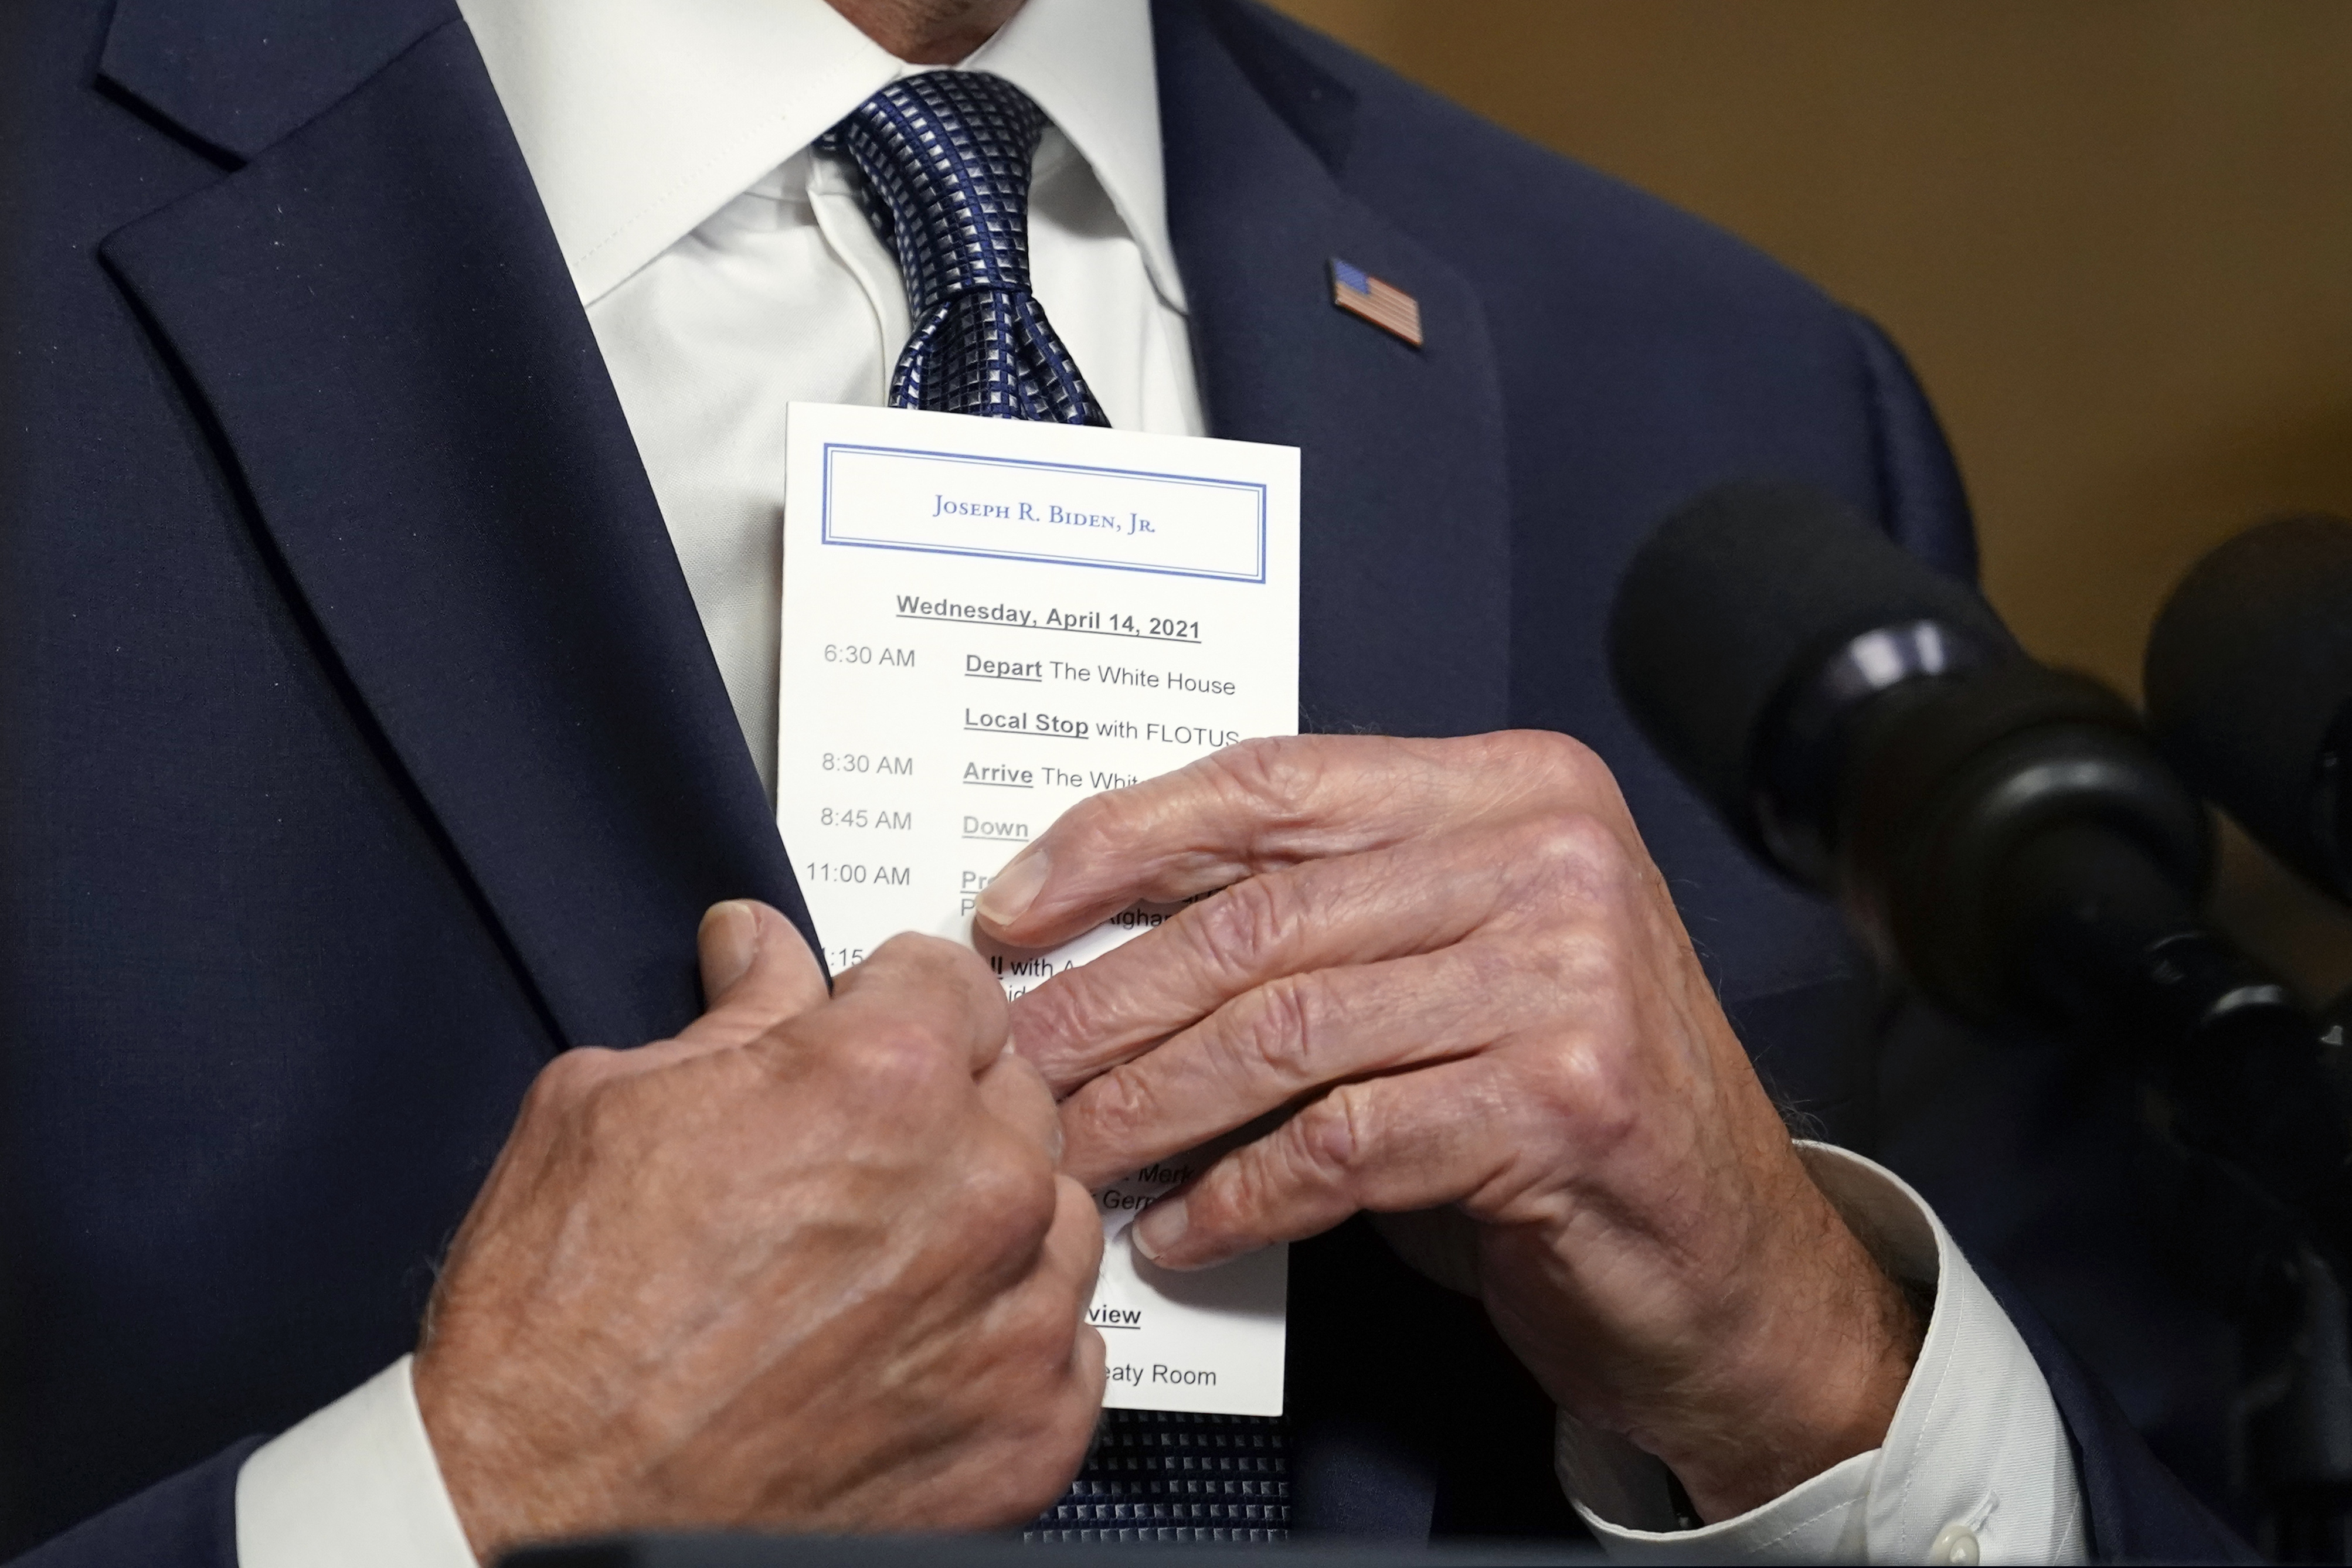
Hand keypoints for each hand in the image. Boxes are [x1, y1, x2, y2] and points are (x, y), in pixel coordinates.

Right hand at [412, 903, 1104, 1558]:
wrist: (542, 1514)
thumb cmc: (555, 1329)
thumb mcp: (608, 1108)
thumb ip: (730, 1015)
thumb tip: (760, 947)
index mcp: (885, 1081)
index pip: (955, 983)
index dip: (895, 1003)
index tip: (863, 1033)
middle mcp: (978, 1191)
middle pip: (1013, 1093)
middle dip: (941, 1108)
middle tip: (849, 1164)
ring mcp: (1017, 1321)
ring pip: (1053, 1214)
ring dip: (987, 1222)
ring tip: (876, 1266)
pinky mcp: (1030, 1433)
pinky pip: (1068, 1342)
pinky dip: (1005, 1339)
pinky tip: (916, 1349)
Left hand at [975, 733, 1920, 1521]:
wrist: (1729, 1263)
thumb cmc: (1565, 1104)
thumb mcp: (1455, 965)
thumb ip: (1327, 919)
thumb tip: (1102, 934)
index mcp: (1514, 788)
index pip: (1273, 784)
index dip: (1120, 842)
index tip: (1014, 907)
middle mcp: (1548, 857)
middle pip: (1262, 914)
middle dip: (1111, 998)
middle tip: (1017, 1062)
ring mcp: (1566, 973)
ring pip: (1285, 1029)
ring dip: (1153, 1105)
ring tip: (1073, 1154)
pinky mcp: (1562, 1100)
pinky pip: (1341, 1142)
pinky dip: (1241, 1194)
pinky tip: (1183, 1227)